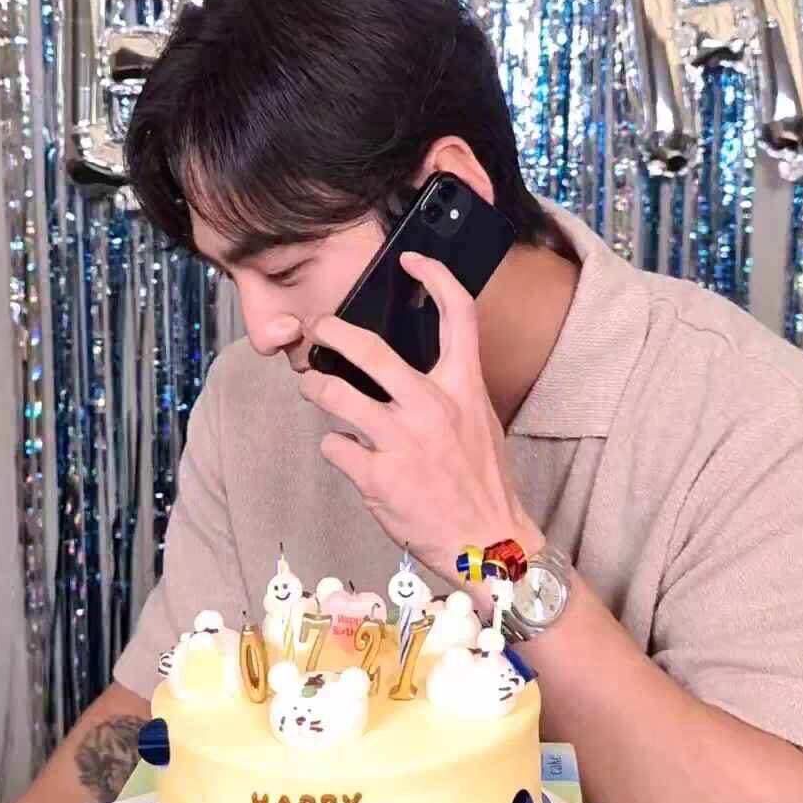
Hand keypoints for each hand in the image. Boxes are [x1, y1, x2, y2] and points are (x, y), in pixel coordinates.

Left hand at [298, 251, 539, 583]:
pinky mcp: (376, 476)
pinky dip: (335, 447)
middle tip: (318, 329)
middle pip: (368, 349)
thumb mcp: (479, 422)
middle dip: (331, 331)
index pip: (458, 315)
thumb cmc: (482, 482)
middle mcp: (431, 407)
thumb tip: (413, 367)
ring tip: (314, 389)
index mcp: (463, 389)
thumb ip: (449, 390)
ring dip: (316, 388)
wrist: (488, 542)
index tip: (412, 260)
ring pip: (333, 395)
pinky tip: (348, 455)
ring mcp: (401, 441)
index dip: (434, 276)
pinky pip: (334, 446)